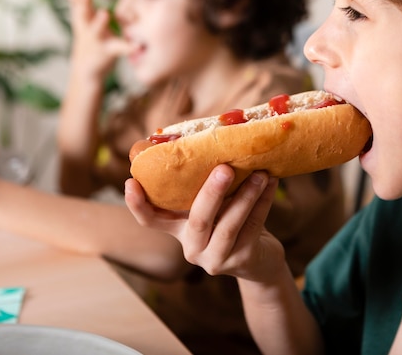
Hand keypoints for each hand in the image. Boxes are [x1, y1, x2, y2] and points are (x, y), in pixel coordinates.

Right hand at [64, 0, 135, 81]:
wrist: (85, 71)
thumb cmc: (87, 40)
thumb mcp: (80, 21)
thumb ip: (77, 4)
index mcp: (82, 19)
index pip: (78, 0)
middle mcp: (87, 28)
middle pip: (82, 13)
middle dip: (84, 2)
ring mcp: (97, 40)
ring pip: (97, 30)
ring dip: (99, 21)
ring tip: (105, 13)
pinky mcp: (108, 52)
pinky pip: (120, 49)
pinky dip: (129, 47)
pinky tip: (138, 45)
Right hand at [124, 165, 286, 283]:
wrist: (260, 260)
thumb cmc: (233, 220)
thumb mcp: (215, 206)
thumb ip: (206, 186)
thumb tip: (211, 140)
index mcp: (179, 230)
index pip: (151, 220)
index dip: (138, 204)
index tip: (130, 182)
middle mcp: (192, 247)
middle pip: (197, 220)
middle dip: (211, 193)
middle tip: (224, 168)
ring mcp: (216, 258)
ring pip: (229, 225)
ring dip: (246, 196)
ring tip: (260, 173)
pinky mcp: (242, 261)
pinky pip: (253, 227)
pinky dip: (263, 203)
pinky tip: (271, 183)